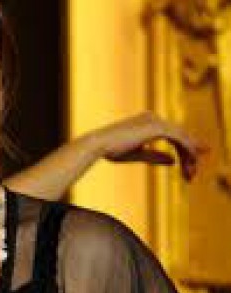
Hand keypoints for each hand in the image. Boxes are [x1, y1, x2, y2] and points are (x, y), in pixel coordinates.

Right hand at [89, 112, 207, 179]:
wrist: (98, 144)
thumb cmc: (111, 149)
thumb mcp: (137, 154)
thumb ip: (155, 156)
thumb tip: (174, 160)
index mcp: (146, 121)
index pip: (171, 133)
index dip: (182, 147)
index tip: (191, 162)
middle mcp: (153, 118)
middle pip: (179, 135)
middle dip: (190, 153)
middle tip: (194, 172)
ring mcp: (155, 121)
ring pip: (182, 138)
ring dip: (189, 156)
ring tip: (191, 174)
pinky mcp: (157, 128)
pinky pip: (180, 140)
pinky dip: (187, 151)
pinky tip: (190, 164)